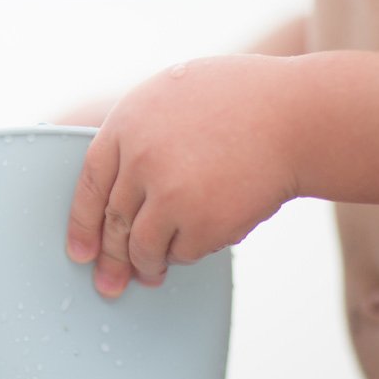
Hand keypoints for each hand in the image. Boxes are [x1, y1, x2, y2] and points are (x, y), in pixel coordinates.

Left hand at [65, 54, 299, 296]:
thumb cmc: (241, 100)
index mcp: (127, 124)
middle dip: (110, 260)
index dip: (81, 223)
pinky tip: (195, 247)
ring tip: (150, 274)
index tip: (80, 252)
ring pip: (142, 247)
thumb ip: (139, 135)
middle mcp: (140, 160)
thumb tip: (118, 186)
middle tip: (109, 282)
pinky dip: (185, 255)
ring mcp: (170, 194)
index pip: (90, 185)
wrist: (298, 116)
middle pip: (113, 223)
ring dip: (146, 265)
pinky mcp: (202, 224)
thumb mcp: (172, 95)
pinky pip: (181, 254)